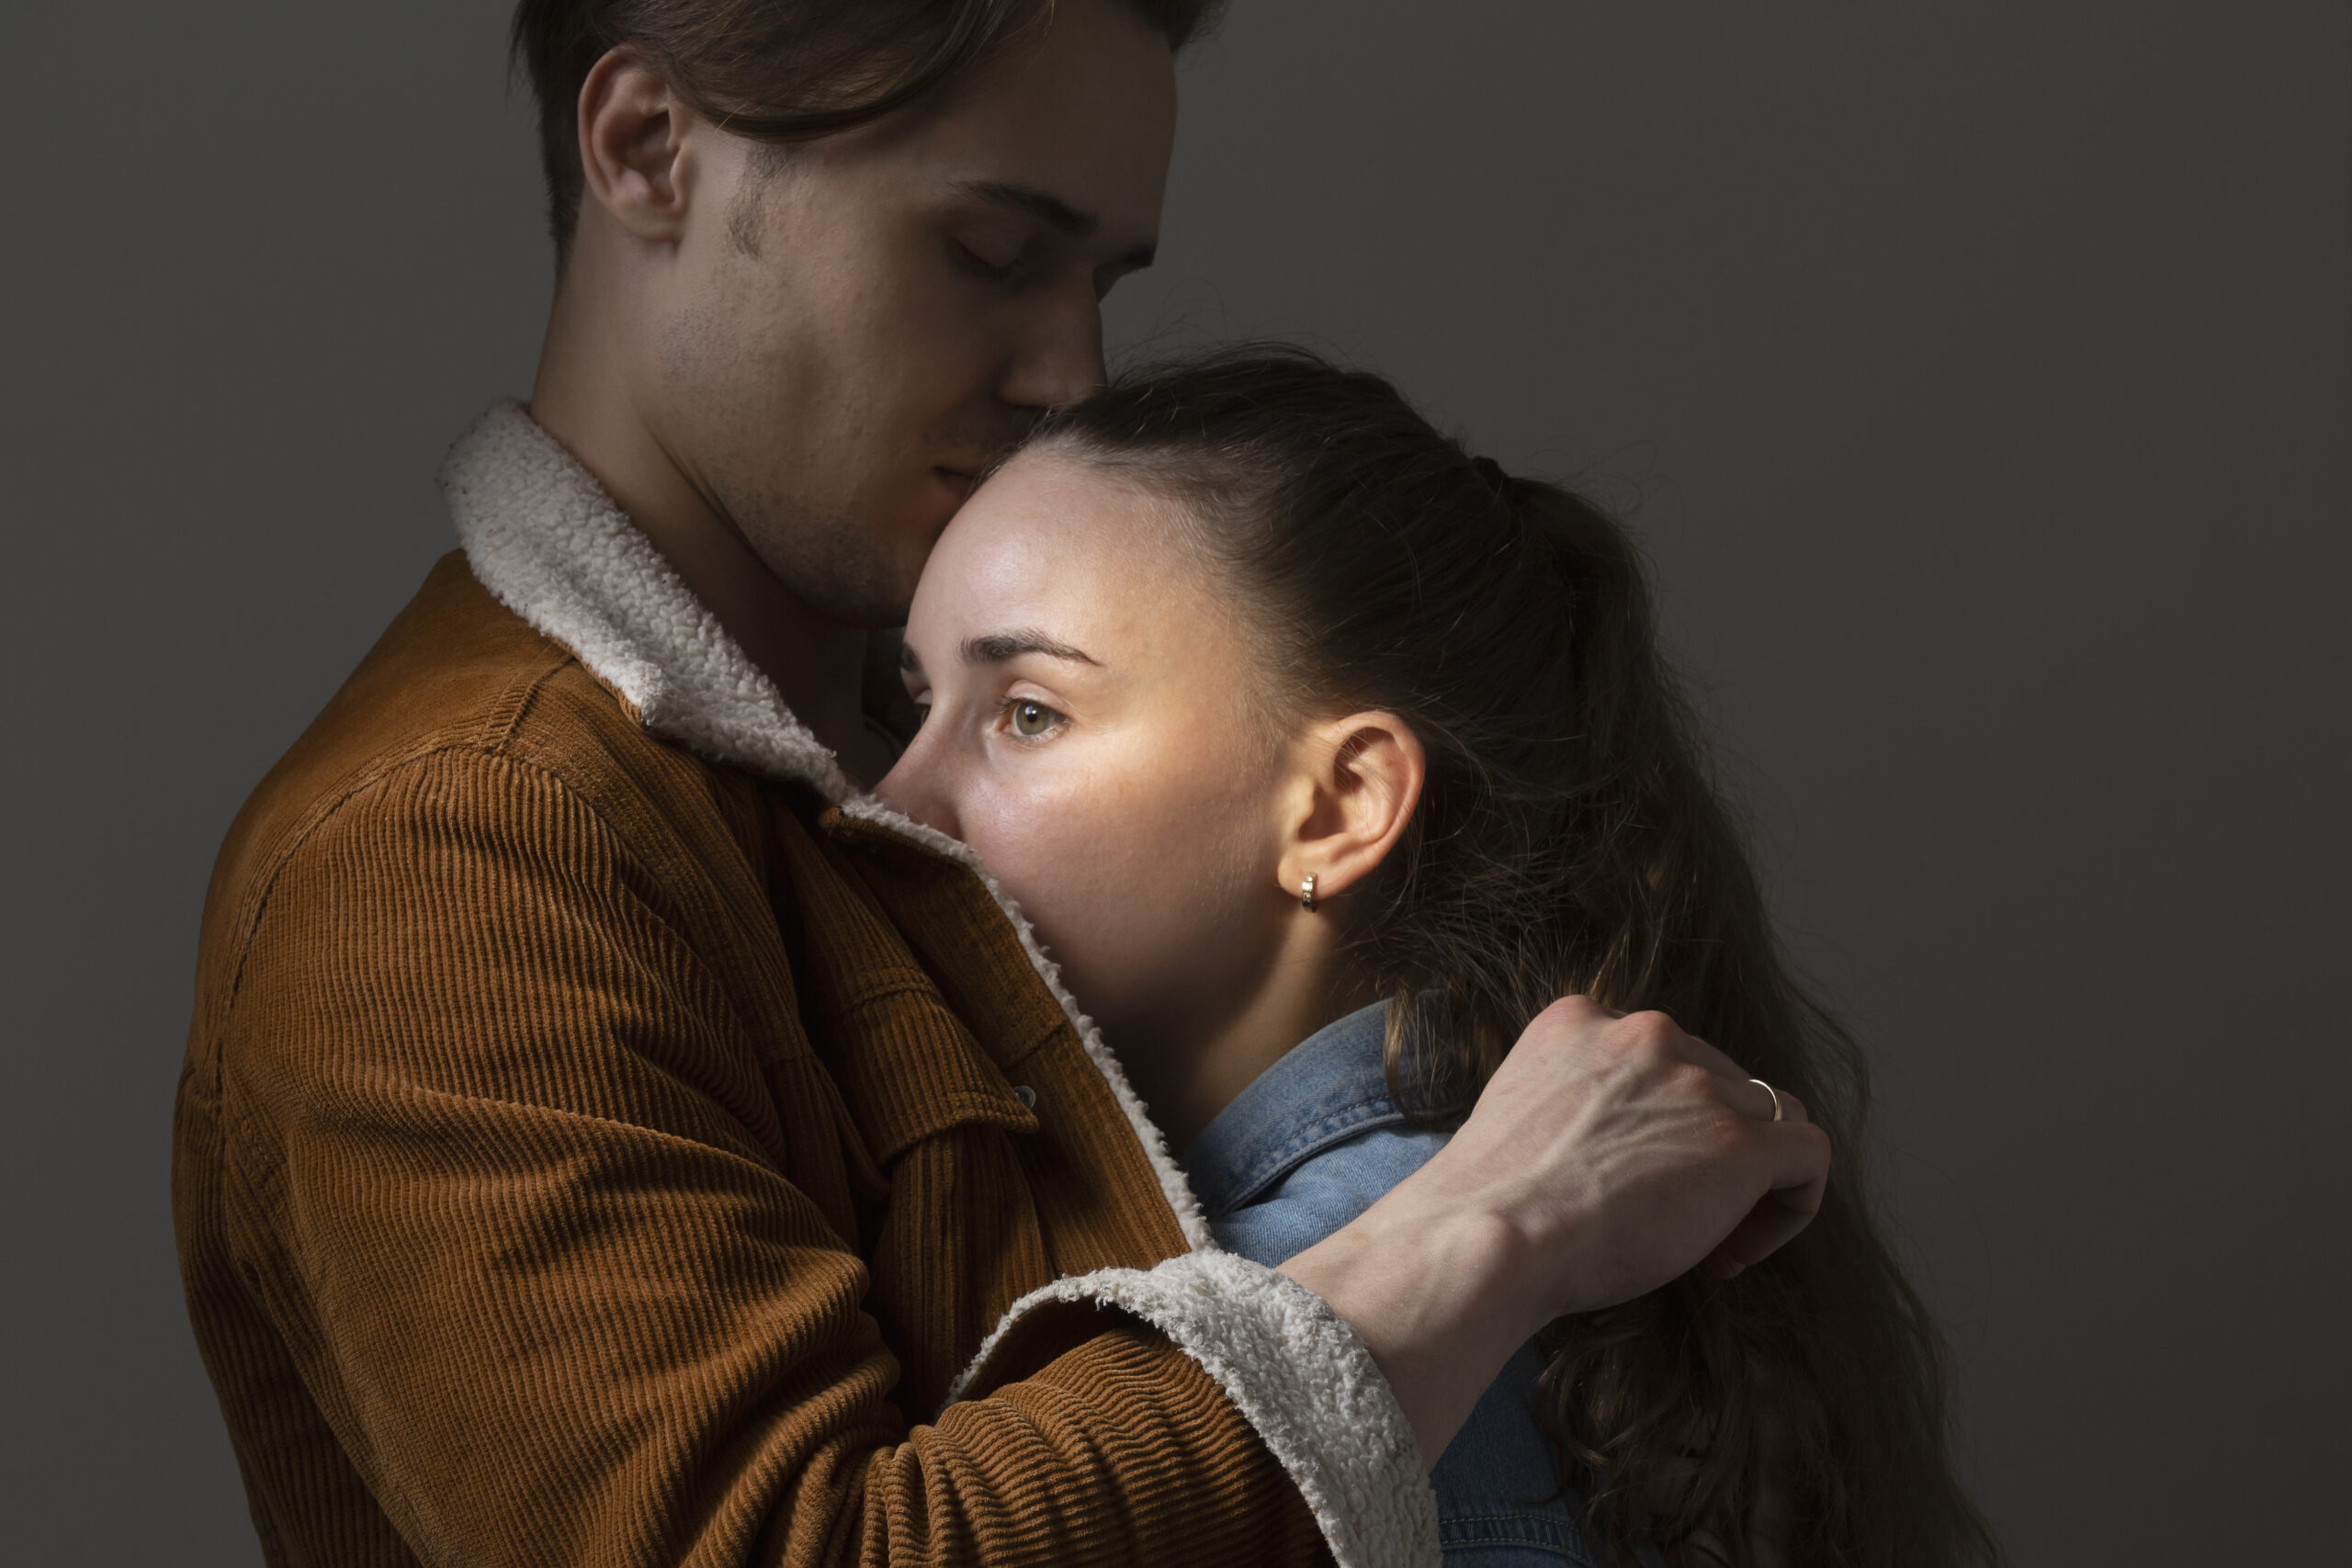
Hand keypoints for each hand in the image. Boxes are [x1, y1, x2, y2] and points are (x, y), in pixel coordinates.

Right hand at [1278, 996, 1830, 1465]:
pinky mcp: (1739, 1143)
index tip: (1636, 1182)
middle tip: (1669, 1224)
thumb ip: (1578, 1104)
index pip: (1661, 1057)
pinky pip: (1808, 1158)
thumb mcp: (1524, 1115)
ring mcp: (1697, 1084)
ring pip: (1769, 1118)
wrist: (1489, 1238)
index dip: (1664, 1124)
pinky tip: (1738, 1253)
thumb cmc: (1489, 1208)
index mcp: (1580, 1020)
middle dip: (1706, 1153)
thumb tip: (1621, 1152)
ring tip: (1707, 1246)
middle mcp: (1646, 1034)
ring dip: (1748, 1183)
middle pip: (1720, 1083)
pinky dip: (1791, 1207)